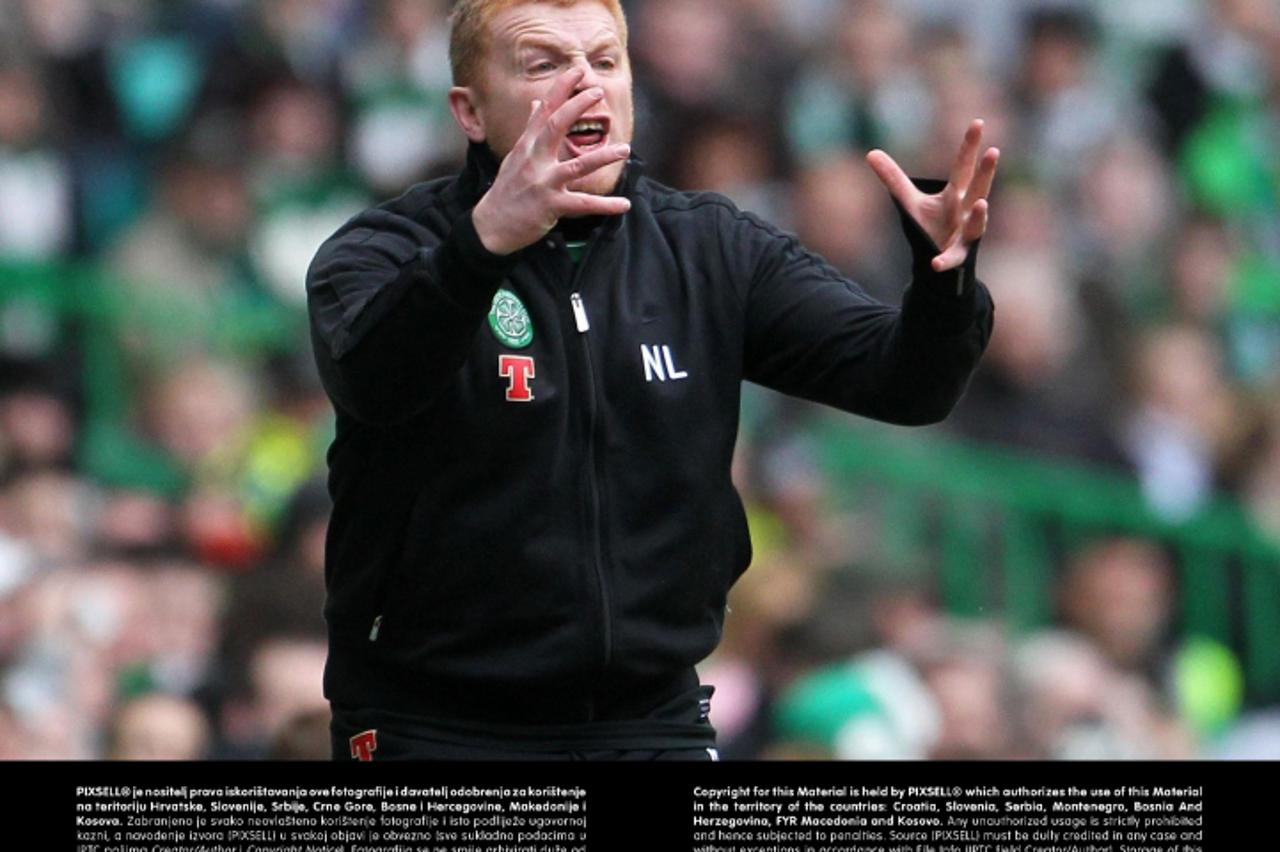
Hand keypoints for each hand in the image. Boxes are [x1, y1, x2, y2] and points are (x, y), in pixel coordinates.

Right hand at [471, 67, 632, 255]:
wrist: (492, 226)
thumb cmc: (508, 189)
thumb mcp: (515, 156)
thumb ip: (531, 129)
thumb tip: (537, 102)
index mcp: (527, 146)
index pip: (544, 111)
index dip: (560, 90)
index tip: (577, 71)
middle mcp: (533, 160)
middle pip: (555, 127)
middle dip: (576, 107)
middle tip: (597, 91)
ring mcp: (542, 183)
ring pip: (576, 167)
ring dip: (602, 157)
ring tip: (625, 149)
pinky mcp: (551, 206)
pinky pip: (582, 205)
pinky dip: (605, 205)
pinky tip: (624, 204)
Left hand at [866, 119, 998, 271]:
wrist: (937, 261)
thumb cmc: (930, 226)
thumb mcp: (909, 202)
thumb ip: (894, 179)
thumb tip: (871, 153)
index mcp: (956, 194)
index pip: (963, 166)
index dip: (969, 146)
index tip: (977, 122)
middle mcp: (965, 211)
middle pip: (979, 188)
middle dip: (986, 172)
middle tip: (994, 151)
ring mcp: (965, 234)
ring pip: (977, 224)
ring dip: (979, 215)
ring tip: (981, 204)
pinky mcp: (957, 256)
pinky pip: (952, 259)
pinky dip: (945, 261)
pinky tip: (935, 264)